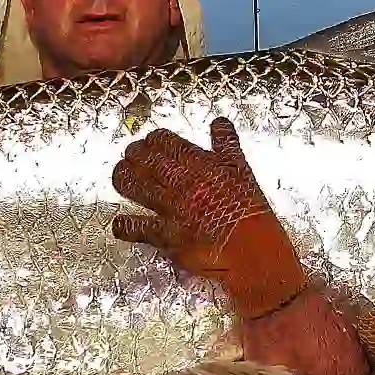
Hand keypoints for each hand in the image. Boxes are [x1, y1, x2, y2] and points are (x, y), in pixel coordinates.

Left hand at [111, 118, 307, 320]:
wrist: (254, 252)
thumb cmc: (251, 213)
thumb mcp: (243, 171)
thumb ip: (227, 145)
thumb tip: (220, 122)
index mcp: (202, 164)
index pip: (166, 142)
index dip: (153, 140)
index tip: (150, 141)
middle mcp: (183, 183)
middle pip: (145, 160)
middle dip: (134, 154)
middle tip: (130, 155)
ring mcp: (172, 209)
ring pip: (135, 186)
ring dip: (123, 178)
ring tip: (120, 176)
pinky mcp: (166, 236)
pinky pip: (137, 228)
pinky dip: (125, 226)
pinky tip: (121, 224)